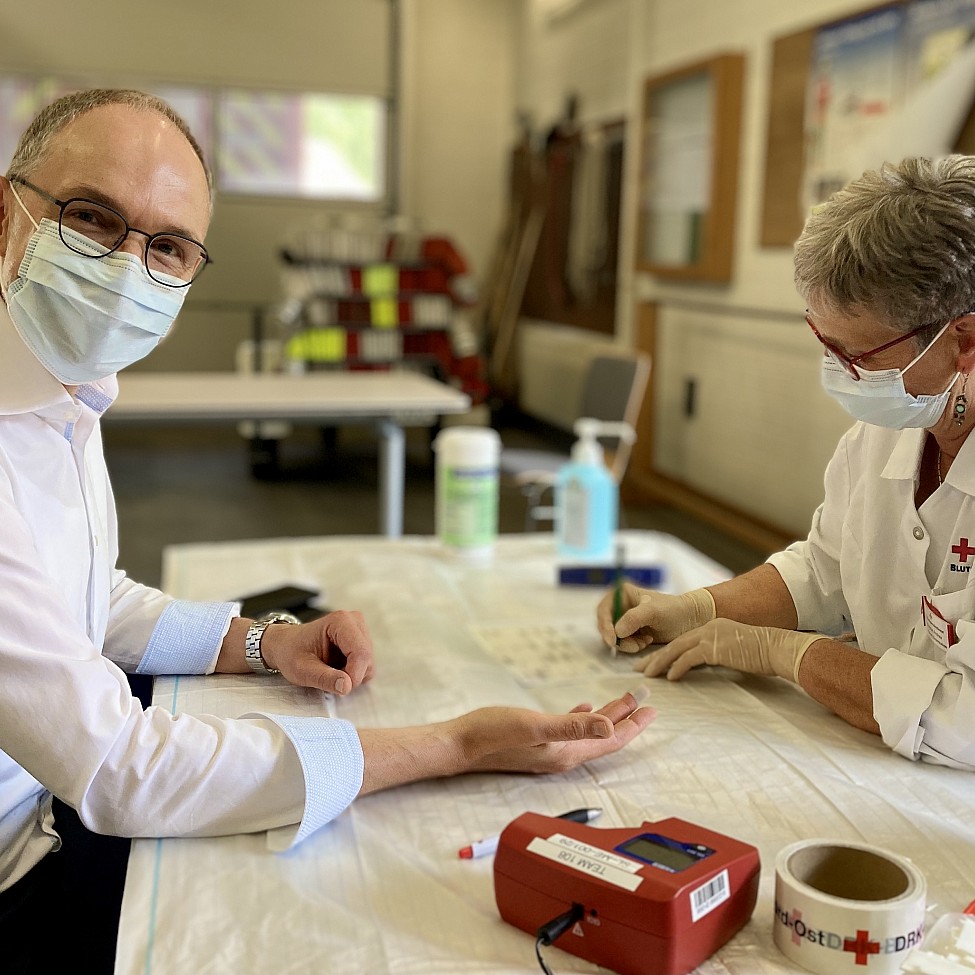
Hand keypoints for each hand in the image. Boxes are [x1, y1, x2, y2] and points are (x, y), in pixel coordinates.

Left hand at [261, 611, 374, 695]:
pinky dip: (353, 672)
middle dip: (352, 675)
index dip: (355, 674)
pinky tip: (337, 667)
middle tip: (328, 677)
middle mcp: (354, 621)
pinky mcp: (362, 640)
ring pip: (369, 662)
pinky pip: (367, 664)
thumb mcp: (302, 670)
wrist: (286, 645)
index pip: (361, 652)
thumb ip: (324, 678)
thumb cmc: (291, 653)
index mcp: (339, 621)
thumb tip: (347, 686)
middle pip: (367, 658)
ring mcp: (360, 629)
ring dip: (352, 674)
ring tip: (330, 670)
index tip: (341, 688)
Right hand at [460, 690, 655, 773]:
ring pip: (589, 732)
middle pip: (604, 737)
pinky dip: (583, 718)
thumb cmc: (492, 733)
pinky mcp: (535, 742)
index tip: (653, 709)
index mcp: (566, 753)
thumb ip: (571, 726)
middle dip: (627, 718)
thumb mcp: (534, 726)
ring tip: (625, 701)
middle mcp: (562, 756)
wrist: (460, 745)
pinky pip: (570, 730)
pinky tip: (584, 707)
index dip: (633, 725)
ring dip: (608, 716)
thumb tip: (608, 725)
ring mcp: (549, 750)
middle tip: (646, 700)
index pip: (610, 740)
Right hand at [596, 584, 714, 652]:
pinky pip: (623, 642)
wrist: (690, 620)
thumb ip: (634, 618)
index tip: (613, 640)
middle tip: (634, 646)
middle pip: (606, 625)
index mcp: (621, 593)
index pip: (603, 610)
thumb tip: (617, 631)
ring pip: (614, 636)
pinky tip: (647, 642)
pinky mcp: (631, 631)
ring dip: (627, 643)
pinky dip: (632, 645)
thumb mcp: (654, 612)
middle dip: (618, 638)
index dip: (605, 626)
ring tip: (645, 642)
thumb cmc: (674, 610)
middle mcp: (620, 605)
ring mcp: (625, 619)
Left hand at [636, 618, 828, 682]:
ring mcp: (710, 635)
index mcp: (711, 627)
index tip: (651, 661)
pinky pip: (689, 658)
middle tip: (639, 668)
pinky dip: (677, 667)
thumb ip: (718, 653)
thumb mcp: (734, 650)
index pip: (682, 640)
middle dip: (655, 656)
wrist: (777, 648)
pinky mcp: (714, 647)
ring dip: (660, 662)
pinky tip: (671, 677)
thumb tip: (706, 664)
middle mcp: (707, 627)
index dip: (664, 651)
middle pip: (674, 643)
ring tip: (648, 674)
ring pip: (676, 649)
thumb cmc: (761, 654)